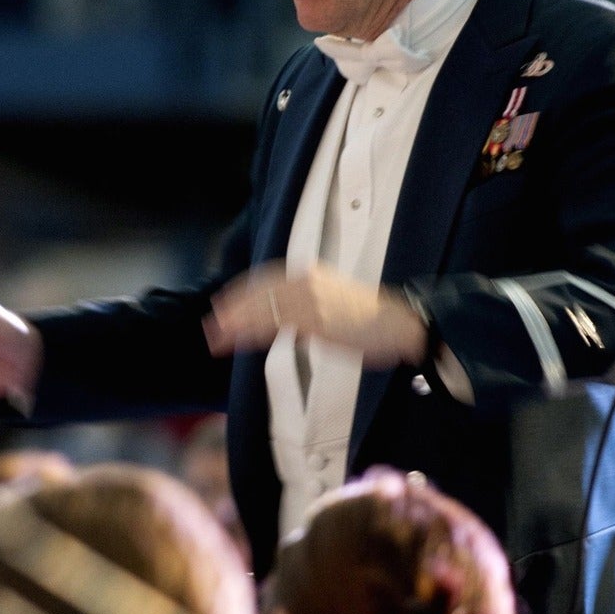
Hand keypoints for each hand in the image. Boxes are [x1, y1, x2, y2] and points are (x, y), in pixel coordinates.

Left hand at [205, 262, 427, 367]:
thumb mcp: (334, 300)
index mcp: (312, 273)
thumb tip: (286, 320)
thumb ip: (306, 305)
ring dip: (236, 322)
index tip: (224, 303)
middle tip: (213, 323)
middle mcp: (308, 281)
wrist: (401, 323)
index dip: (243, 292)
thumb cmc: (372, 319)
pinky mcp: (316, 320)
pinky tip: (239, 340)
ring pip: (263, 309)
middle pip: (260, 292)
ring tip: (217, 336)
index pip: (267, 279)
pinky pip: (276, 325)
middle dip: (233, 307)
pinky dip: (253, 332)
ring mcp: (311, 300)